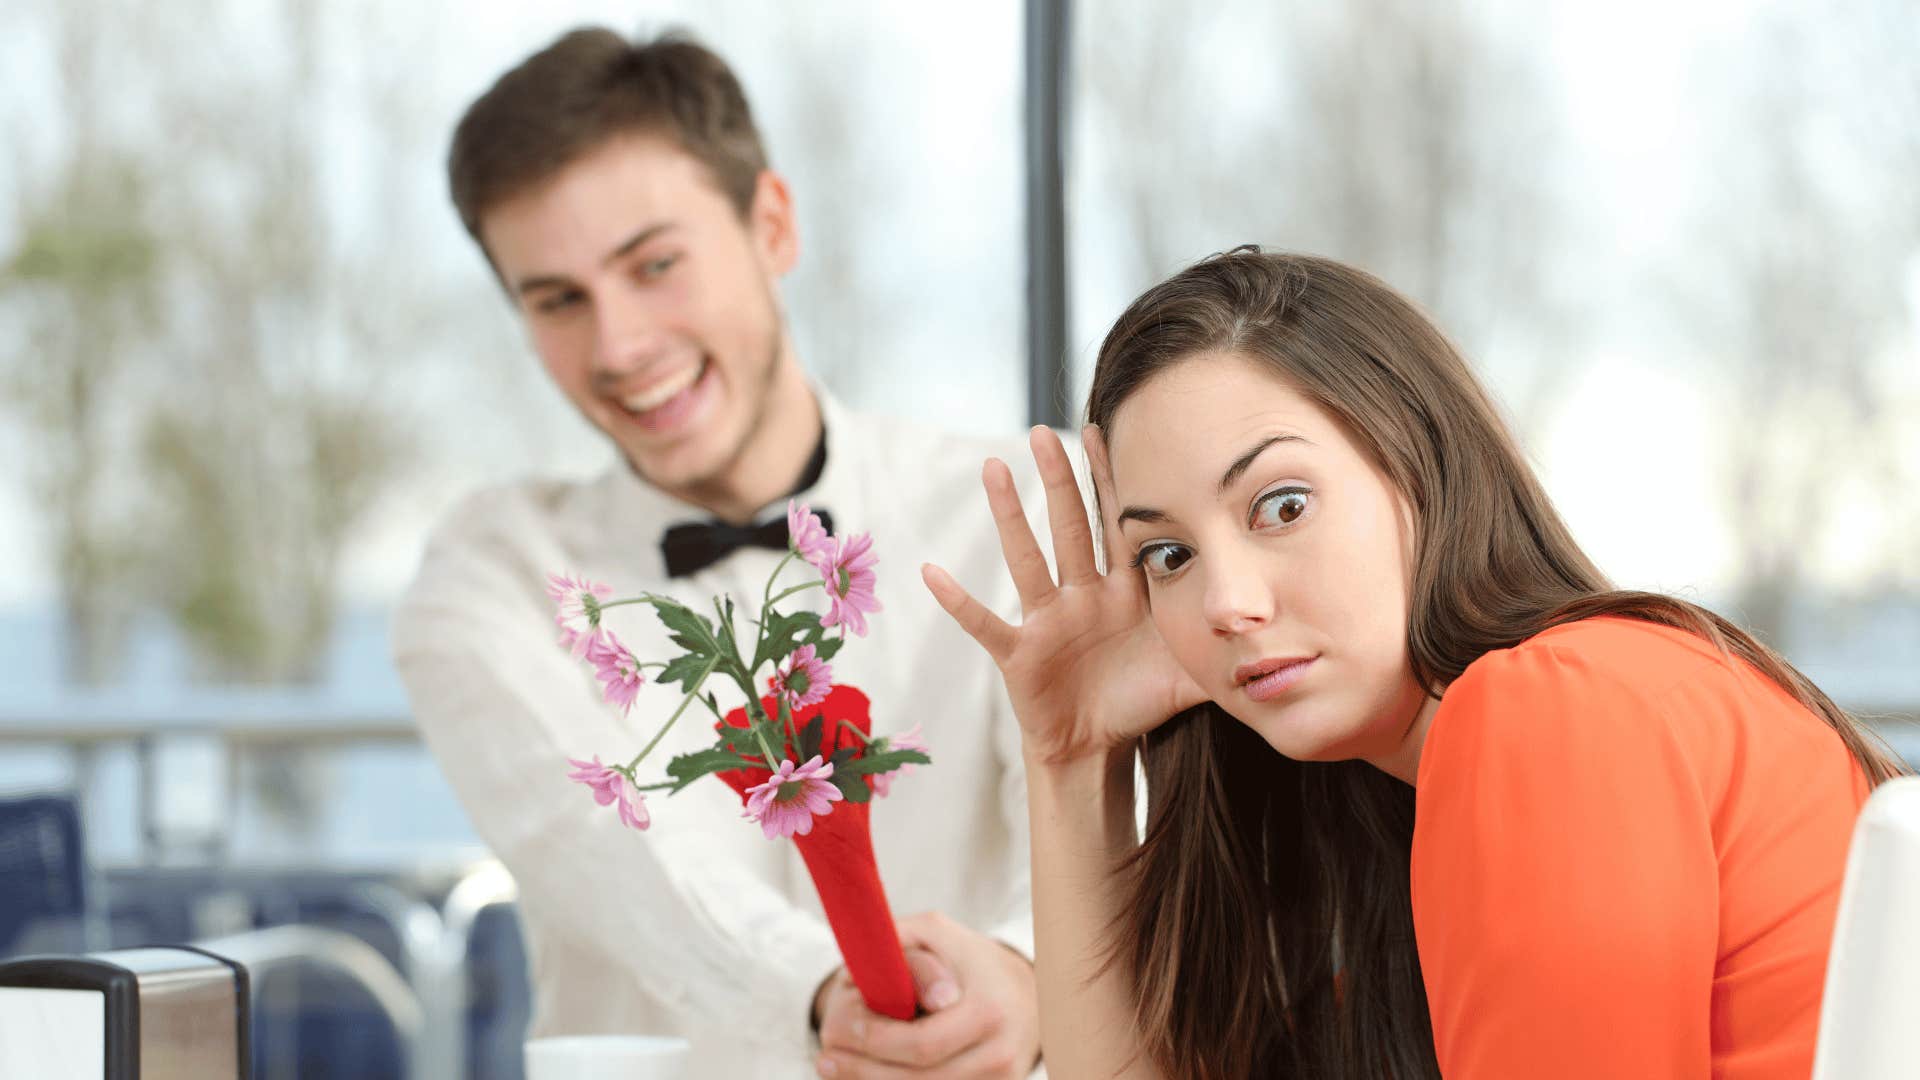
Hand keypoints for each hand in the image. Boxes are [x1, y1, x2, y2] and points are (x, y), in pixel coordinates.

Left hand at [815, 912, 1039, 1077]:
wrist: (1030, 995)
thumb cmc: (971, 961)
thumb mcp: (938, 934)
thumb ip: (899, 942)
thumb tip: (858, 971)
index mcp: (987, 1012)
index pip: (923, 1045)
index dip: (877, 1042)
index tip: (844, 1027)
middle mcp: (999, 1055)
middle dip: (865, 1071)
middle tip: (824, 1058)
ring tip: (834, 1069)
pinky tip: (869, 1077)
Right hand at [923, 425, 1205, 766]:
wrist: (1098, 747)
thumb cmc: (1141, 702)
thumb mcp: (1190, 670)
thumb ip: (1227, 645)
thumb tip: (1284, 629)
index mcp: (1123, 592)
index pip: (1119, 526)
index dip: (1113, 481)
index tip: (1105, 428)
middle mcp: (1083, 596)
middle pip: (1069, 527)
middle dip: (1059, 480)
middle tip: (1045, 431)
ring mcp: (1048, 621)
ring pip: (1028, 558)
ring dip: (1009, 515)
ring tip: (992, 469)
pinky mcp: (1020, 653)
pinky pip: (985, 623)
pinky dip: (958, 601)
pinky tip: (931, 572)